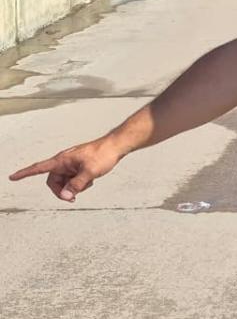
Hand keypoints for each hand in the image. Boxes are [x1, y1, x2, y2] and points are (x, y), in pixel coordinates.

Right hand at [8, 137, 124, 201]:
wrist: (116, 146)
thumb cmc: (103, 154)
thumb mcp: (89, 172)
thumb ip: (76, 185)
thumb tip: (65, 196)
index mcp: (62, 160)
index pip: (39, 167)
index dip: (25, 173)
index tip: (12, 177)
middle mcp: (64, 162)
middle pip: (53, 181)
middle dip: (61, 190)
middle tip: (73, 197)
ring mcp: (72, 165)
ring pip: (65, 182)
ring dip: (73, 187)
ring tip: (88, 182)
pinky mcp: (79, 167)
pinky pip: (73, 180)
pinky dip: (80, 183)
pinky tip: (91, 179)